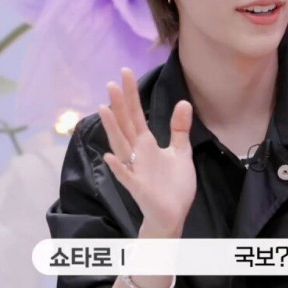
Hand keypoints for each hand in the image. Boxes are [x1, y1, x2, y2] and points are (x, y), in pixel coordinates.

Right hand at [99, 68, 195, 237]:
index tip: (125, 72)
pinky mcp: (139, 188)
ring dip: (113, 128)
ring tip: (104, 109)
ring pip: (121, 145)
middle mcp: (138, 154)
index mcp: (147, 144)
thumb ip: (179, 129)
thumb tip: (183, 102)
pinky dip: (118, 167)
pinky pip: (126, 176)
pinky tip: (111, 156)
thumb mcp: (181, 152)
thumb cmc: (173, 185)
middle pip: (126, 125)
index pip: (137, 115)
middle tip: (111, 83)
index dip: (131, 95)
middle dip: (120, 105)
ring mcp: (136, 170)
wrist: (173, 215)